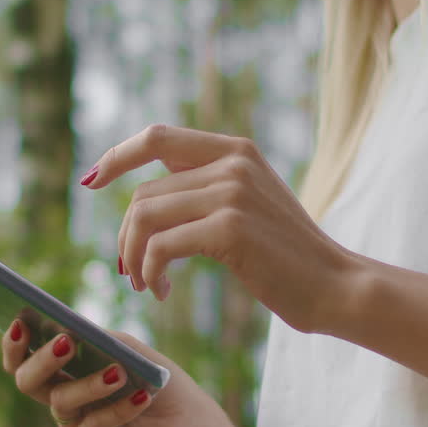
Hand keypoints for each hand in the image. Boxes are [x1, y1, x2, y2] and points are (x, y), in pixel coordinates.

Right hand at [0, 318, 229, 426]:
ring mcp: (72, 424)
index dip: (14, 343)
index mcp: (63, 370)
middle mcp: (61, 397)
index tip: (20, 323)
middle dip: (43, 360)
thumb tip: (67, 329)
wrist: (188, 420)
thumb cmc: (155, 378)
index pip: (23, 358)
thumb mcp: (127, 349)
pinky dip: (118, 410)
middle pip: (27, 381)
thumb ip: (97, 339)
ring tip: (119, 372)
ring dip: (90, 383)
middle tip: (65, 342)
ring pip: (61, 402)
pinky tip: (141, 396)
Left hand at [81, 124, 353, 332]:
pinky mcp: (230, 228)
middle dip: (126, 236)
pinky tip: (161, 290)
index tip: (91, 181)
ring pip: (145, 217)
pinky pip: (161, 245)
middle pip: (144, 192)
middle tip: (130, 272)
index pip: (157, 136)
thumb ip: (209, 189)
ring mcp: (231, 192)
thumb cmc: (289, 258)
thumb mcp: (250, 206)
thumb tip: (147, 201)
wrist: (336, 285)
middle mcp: (232, 162)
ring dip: (133, 257)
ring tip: (145, 284)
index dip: (117, 156)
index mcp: (235, 150)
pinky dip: (150, 271)